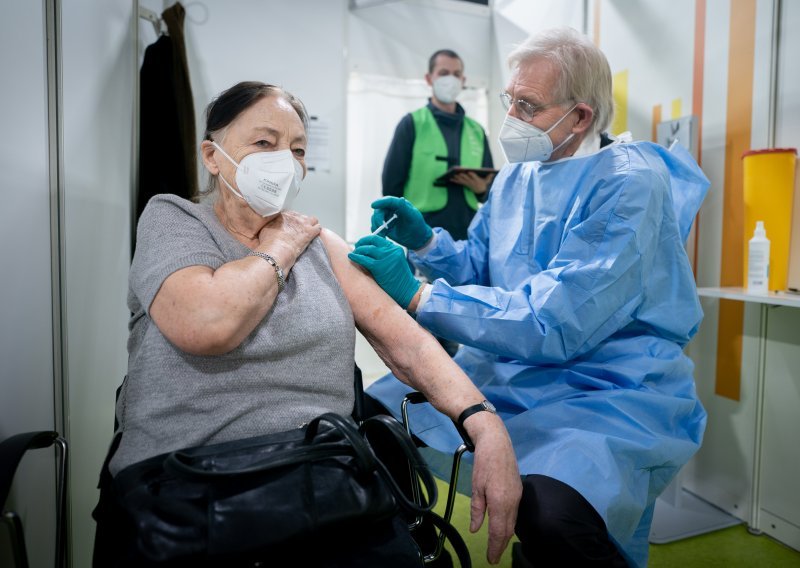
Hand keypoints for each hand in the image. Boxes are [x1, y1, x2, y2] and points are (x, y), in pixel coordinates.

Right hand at [257, 211, 320, 265]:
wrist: (277, 249)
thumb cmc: (269, 243)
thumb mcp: (264, 230)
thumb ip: (269, 226)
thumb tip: (269, 228)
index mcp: (282, 215)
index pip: (291, 215)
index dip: (292, 222)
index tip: (291, 227)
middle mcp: (294, 217)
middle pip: (301, 217)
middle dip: (301, 223)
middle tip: (299, 232)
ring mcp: (303, 223)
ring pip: (312, 220)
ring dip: (311, 226)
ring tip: (308, 233)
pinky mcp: (310, 231)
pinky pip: (318, 228)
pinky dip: (316, 232)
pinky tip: (314, 236)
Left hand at [348, 235, 420, 308]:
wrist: (407, 291)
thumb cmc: (399, 280)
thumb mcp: (395, 262)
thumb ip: (385, 255)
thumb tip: (368, 251)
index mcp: (395, 248)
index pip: (378, 238)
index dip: (367, 240)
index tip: (361, 244)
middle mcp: (391, 251)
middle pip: (371, 241)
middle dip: (361, 243)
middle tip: (356, 248)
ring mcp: (386, 258)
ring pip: (367, 249)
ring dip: (358, 250)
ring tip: (353, 254)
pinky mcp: (380, 267)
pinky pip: (364, 259)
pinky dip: (356, 257)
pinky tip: (351, 256)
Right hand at [370, 197, 432, 249]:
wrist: (417, 239)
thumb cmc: (417, 226)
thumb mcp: (413, 217)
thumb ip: (405, 208)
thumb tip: (400, 199)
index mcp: (398, 204)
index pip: (388, 201)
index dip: (380, 202)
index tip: (373, 205)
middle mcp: (391, 209)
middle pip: (378, 210)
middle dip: (378, 219)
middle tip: (382, 228)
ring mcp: (386, 217)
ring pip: (374, 219)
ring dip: (376, 226)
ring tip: (384, 235)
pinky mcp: (384, 226)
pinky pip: (375, 227)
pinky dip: (377, 231)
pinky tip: (383, 236)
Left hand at [450, 171, 494, 195]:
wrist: (481, 192)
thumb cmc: (484, 184)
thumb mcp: (488, 181)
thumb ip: (489, 177)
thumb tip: (492, 173)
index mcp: (477, 180)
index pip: (474, 177)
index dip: (472, 175)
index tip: (469, 171)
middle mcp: (472, 183)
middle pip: (466, 178)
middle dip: (462, 176)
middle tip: (458, 173)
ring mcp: (468, 184)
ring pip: (462, 180)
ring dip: (457, 178)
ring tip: (452, 175)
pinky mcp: (465, 185)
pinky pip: (459, 183)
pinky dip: (454, 181)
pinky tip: (450, 178)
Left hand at [464, 412, 521, 563]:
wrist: (497, 442)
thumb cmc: (484, 463)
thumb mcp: (476, 487)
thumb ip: (477, 510)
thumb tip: (476, 529)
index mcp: (500, 502)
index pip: (498, 531)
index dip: (495, 547)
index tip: (491, 559)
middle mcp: (513, 502)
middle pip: (508, 529)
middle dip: (501, 545)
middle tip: (494, 557)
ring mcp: (518, 496)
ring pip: (513, 521)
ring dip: (506, 535)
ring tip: (498, 546)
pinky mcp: (519, 490)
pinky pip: (515, 513)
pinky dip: (510, 524)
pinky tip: (504, 527)